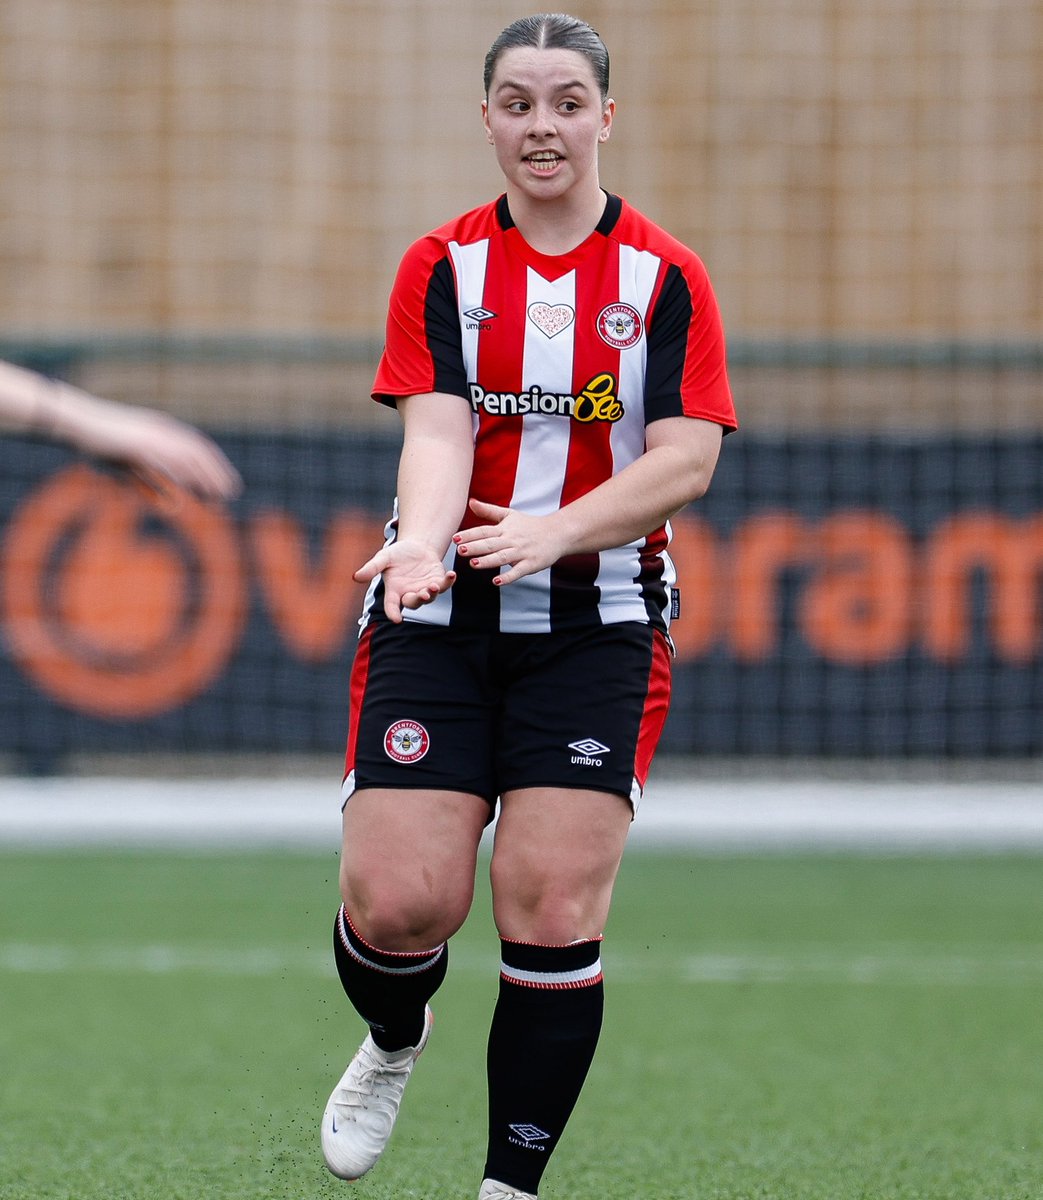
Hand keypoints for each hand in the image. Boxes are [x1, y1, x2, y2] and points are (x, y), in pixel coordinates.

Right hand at [58, 395, 241, 502]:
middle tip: (231, 494)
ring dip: (202, 476)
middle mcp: (162, 430)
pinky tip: (188, 488)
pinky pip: (162, 460)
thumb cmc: (100, 443)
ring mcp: (150, 436)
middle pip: (197, 452)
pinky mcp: (136, 444)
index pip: (198, 447)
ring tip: (216, 495)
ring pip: (184, 457)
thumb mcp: (130, 467)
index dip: (215, 466)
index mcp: (164, 430)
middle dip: (216, 474)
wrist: (75, 420)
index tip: (227, 484)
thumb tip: (172, 507)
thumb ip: (151, 486)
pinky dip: (177, 474)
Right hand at [354, 538, 457, 622]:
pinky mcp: (438, 581)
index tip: (396, 619)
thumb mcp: (383, 558)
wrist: (417, 546)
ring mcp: (425, 589)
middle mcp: (410, 593)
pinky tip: (452, 575)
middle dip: (418, 600)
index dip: (393, 613)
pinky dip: (449, 582)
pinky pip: (445, 585)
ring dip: (433, 593)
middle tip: (422, 595)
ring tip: (434, 586)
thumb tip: (355, 577)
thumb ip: (372, 568)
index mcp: (395, 591)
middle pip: (413, 603)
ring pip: (430, 597)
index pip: (392, 606)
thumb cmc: (397, 554)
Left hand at [453, 498, 568, 585]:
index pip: (484, 531)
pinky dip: (508, 577)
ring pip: (503, 557)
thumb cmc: (530, 525)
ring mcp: (522, 552)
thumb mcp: (509, 515)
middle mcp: (512, 540)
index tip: (455, 538)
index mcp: (505, 529)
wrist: (558, 533)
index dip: (469, 535)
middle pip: (491, 544)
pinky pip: (518, 571)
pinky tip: (496, 581)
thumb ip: (488, 511)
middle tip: (459, 550)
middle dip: (475, 547)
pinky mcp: (531, 564)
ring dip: (488, 561)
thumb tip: (470, 502)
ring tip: (473, 564)